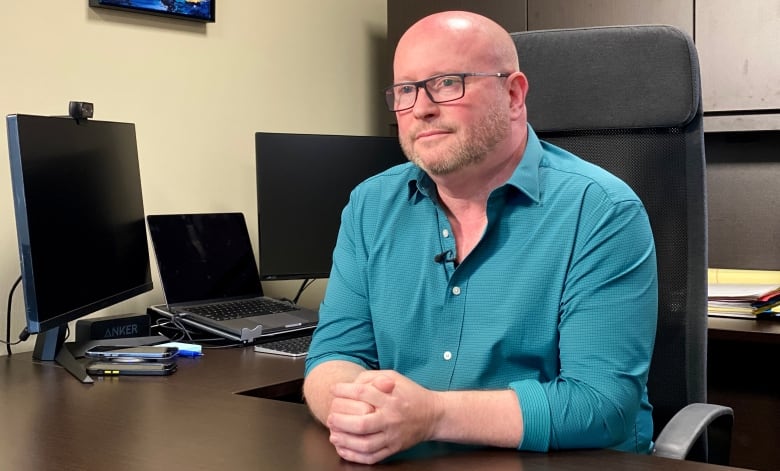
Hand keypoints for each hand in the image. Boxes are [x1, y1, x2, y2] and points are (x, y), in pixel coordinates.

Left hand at [326, 370, 440, 463]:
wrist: (433, 415)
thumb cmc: (410, 394)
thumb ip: (372, 378)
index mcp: (391, 398)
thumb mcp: (394, 377)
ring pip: (365, 444)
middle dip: (340, 421)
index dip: (344, 391)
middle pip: (361, 423)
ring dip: (344, 441)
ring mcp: (393, 436)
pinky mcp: (394, 449)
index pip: (363, 393)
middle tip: (330, 416)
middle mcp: (392, 418)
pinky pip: (371, 457)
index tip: (334, 390)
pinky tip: (343, 449)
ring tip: (333, 434)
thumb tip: (350, 385)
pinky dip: (354, 456)